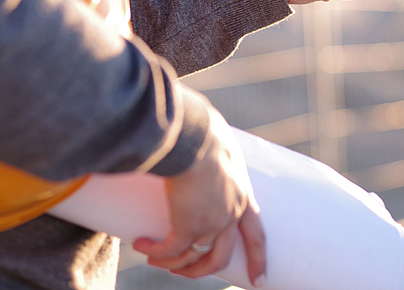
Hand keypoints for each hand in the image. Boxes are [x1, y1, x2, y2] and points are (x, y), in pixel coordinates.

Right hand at [133, 108, 265, 286]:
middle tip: (188, 275)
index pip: (256, 234)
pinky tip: (143, 245)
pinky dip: (156, 252)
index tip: (260, 280)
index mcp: (242, 194)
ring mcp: (211, 222)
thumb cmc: (202, 129)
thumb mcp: (219, 141)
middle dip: (204, 271)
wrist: (194, 136)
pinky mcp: (187, 225)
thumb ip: (214, 149)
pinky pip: (171, 250)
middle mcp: (230, 213)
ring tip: (155, 258)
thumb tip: (201, 136)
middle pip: (222, 256)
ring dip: (174, 263)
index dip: (258, 258)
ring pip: (194, 257)